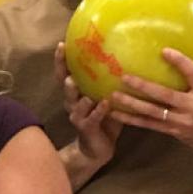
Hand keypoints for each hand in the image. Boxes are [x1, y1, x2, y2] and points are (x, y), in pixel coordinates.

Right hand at [56, 42, 121, 164]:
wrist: (98, 149)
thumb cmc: (106, 120)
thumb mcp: (108, 97)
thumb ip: (111, 82)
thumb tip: (130, 58)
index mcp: (77, 93)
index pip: (66, 73)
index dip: (62, 60)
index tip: (62, 44)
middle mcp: (72, 102)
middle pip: (64, 84)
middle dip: (63, 71)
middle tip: (64, 57)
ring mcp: (77, 115)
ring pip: (73, 101)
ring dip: (73, 91)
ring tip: (73, 82)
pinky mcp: (86, 128)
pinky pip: (91, 118)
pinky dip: (97, 110)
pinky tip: (104, 103)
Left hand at [107, 31, 192, 155]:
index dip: (180, 62)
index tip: (164, 51)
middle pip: (166, 96)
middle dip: (144, 86)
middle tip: (124, 76)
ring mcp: (180, 121)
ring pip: (153, 112)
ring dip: (132, 104)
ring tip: (113, 95)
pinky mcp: (172, 131)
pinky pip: (148, 125)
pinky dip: (131, 120)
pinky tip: (114, 114)